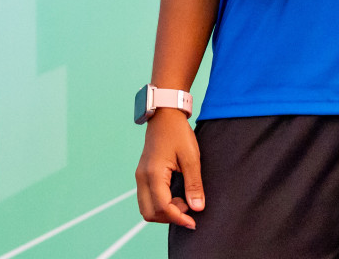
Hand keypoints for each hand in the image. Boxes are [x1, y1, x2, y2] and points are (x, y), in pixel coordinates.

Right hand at [135, 108, 202, 228]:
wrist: (164, 115)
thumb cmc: (178, 133)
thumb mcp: (191, 157)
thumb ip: (194, 184)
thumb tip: (198, 208)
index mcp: (153, 174)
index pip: (162, 207)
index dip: (178, 218)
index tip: (193, 222)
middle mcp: (142, 178)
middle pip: (149, 213)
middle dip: (169, 218)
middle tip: (188, 209)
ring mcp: (140, 176)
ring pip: (146, 208)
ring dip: (164, 212)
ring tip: (183, 201)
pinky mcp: (142, 175)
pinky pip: (147, 199)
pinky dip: (160, 204)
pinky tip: (175, 196)